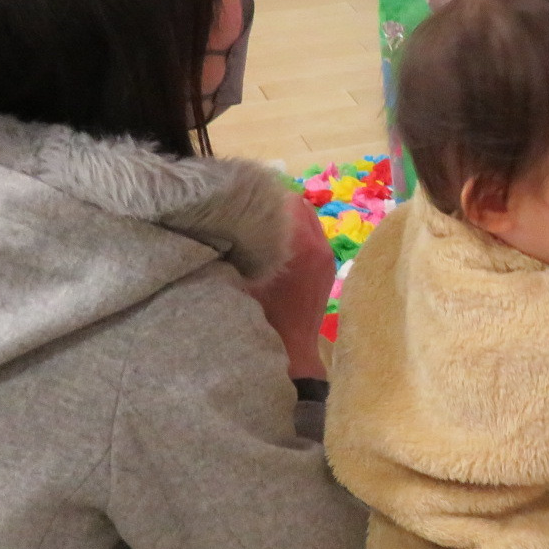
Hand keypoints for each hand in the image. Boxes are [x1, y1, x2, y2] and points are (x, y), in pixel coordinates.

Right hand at [243, 194, 335, 379]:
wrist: (290, 352)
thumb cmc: (261, 318)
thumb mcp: (238, 280)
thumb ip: (234, 248)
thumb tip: (219, 221)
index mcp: (302, 247)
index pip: (285, 201)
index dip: (261, 196)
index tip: (239, 197)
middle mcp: (321, 247)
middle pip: (299, 206)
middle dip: (273, 204)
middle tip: (248, 208)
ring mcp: (328, 257)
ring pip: (307, 220)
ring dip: (285, 218)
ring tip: (259, 224)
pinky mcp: (328, 267)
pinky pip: (313, 236)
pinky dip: (295, 233)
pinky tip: (273, 243)